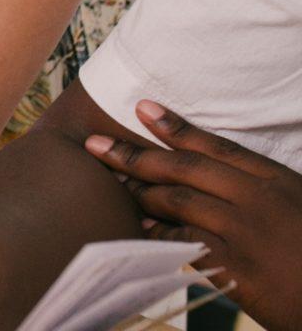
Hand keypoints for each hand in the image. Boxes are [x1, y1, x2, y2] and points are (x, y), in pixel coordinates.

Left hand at [87, 100, 301, 330]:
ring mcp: (248, 235)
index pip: (217, 146)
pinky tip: (133, 231)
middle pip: (186, 169)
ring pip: (178, 203)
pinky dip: (155, 237)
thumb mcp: (299, 207)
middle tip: (95, 144)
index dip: (175, 126)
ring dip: (140, 193)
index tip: (141, 107)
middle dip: (135, 154)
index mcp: (277, 181)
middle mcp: (260, 201)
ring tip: (109, 182)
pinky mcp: (238, 270)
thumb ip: (260, 191)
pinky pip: (184, 246)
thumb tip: (218, 179)